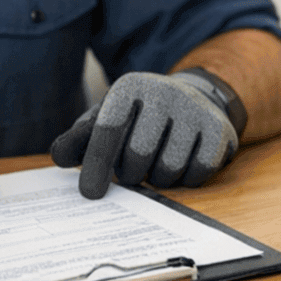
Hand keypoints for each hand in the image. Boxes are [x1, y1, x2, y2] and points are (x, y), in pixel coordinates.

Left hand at [50, 71, 238, 197]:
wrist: (192, 100)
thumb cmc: (138, 117)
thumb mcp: (105, 119)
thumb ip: (79, 138)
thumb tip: (60, 156)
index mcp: (130, 87)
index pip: (109, 129)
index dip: (97, 164)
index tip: (90, 193)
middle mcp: (165, 92)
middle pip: (138, 156)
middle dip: (131, 173)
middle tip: (132, 169)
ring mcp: (195, 110)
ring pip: (168, 170)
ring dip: (157, 179)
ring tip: (156, 164)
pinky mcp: (220, 131)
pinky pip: (197, 174)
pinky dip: (185, 180)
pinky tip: (181, 163)